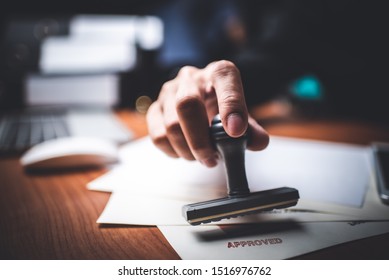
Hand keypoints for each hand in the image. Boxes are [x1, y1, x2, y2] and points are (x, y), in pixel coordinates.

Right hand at [146, 60, 268, 166]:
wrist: (200, 103)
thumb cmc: (222, 109)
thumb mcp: (241, 116)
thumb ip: (251, 129)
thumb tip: (258, 142)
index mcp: (218, 73)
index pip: (224, 78)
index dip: (230, 105)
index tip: (236, 132)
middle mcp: (190, 78)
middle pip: (187, 104)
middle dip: (200, 140)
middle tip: (212, 158)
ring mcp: (168, 92)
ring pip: (171, 124)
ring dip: (188, 150)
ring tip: (202, 158)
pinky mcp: (155, 109)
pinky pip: (158, 136)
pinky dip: (173, 151)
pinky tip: (186, 152)